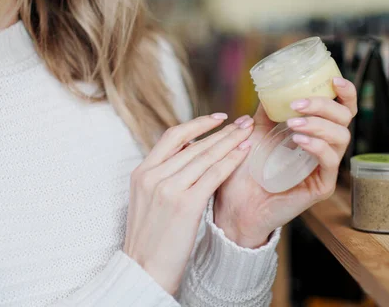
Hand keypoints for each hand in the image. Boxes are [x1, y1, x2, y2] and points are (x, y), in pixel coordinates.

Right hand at [124, 113, 254, 293]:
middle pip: (193, 145)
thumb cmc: (150, 239)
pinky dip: (231, 160)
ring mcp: (168, 189)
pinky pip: (214, 174)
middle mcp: (152, 176)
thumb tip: (188, 153)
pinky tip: (244, 152)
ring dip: (230, 141)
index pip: (172, 137)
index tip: (217, 118)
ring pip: (205, 156)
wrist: (144, 270)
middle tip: (242, 121)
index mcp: (141, 172)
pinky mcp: (185, 204)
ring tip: (247, 132)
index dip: (197, 124)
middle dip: (221, 131)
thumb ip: (162, 176)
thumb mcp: (146, 200)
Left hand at [214, 78, 357, 247]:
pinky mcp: (321, 186)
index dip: (344, 93)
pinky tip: (299, 140)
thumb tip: (268, 87)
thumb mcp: (256, 132)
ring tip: (293, 123)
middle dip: (324, 106)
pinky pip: (329, 162)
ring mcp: (325, 168)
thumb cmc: (248, 168)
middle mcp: (325, 148)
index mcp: (315, 132)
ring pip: (341, 138)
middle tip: (297, 104)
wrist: (237, 202)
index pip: (341, 110)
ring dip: (319, 124)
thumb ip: (266, 111)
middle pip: (344, 119)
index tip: (333, 80)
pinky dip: (317, 146)